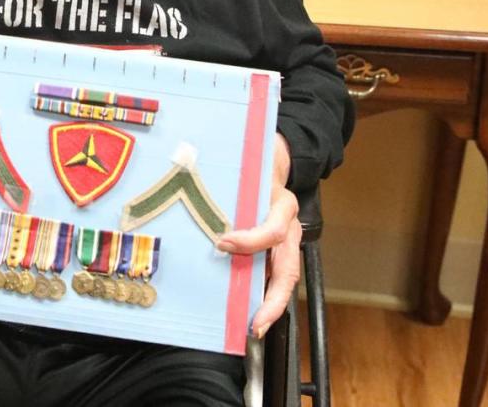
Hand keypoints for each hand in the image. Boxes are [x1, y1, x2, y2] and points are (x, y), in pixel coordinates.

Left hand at [216, 134, 300, 338]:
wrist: (272, 162)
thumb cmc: (256, 172)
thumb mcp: (246, 176)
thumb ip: (229, 190)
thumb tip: (198, 205)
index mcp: (282, 207)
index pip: (274, 230)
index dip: (251, 241)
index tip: (223, 244)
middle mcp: (290, 228)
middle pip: (289, 270)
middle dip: (273, 301)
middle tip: (255, 322)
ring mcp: (289, 242)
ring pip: (285, 278)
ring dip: (270, 303)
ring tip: (252, 324)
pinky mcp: (280, 250)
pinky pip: (275, 275)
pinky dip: (263, 294)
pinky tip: (247, 308)